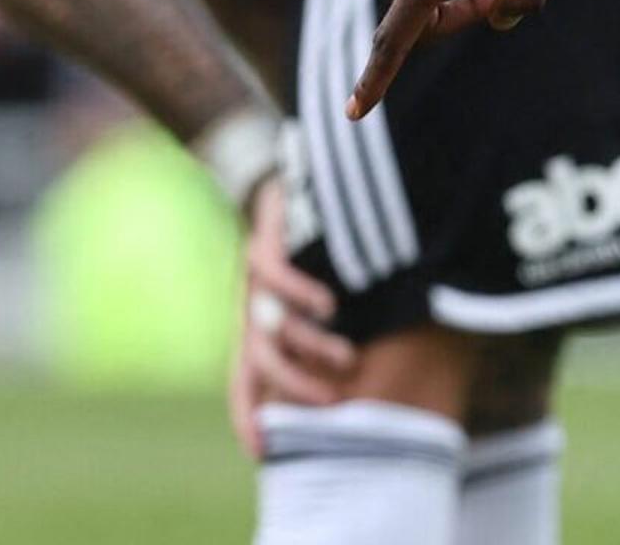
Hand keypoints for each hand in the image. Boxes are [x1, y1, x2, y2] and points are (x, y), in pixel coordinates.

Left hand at [228, 176, 351, 455]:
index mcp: (262, 322)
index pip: (246, 378)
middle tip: (334, 404)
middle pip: (259, 359)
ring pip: (268, 324)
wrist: (299, 167)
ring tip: (348, 358)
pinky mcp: (266, 234)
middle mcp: (254, 302)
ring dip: (308, 348)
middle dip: (295, 389)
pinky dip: (300, 294)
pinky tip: (330, 303)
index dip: (249, 416)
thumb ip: (344, 329)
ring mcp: (257, 271)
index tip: (265, 452)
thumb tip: (373, 373)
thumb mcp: (334, 292)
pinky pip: (273, 273)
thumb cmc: (325, 238)